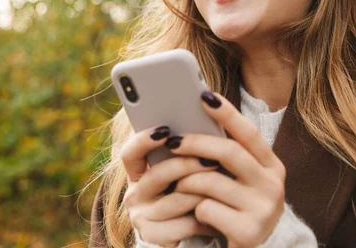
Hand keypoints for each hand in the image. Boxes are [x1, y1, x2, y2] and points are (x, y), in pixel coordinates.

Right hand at [120, 124, 221, 246]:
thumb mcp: (184, 168)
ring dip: (203, 190)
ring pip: (176, 199)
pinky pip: (186, 223)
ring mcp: (142, 218)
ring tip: (224, 182)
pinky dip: (207, 215)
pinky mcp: (155, 237)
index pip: (130, 153)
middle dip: (188, 164)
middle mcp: (135, 194)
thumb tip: (202, 120)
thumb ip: (185, 149)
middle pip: (158, 174)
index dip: (144, 140)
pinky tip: (221, 208)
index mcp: (138, 172)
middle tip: (213, 159)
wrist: (193, 233)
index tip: (166, 130)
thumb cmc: (192, 189)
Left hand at [168, 91, 286, 247]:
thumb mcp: (240, 179)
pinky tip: (198, 216)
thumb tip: (198, 117)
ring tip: (179, 185)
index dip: (227, 114)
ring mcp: (264, 209)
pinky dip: (195, 210)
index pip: (249, 133)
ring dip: (187, 181)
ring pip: (211, 181)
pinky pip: (207, 209)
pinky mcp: (249, 231)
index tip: (204, 96)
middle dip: (195, 143)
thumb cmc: (237, 207)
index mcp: (272, 166)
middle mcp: (274, 185)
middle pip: (229, 152)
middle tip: (172, 141)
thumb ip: (228, 155)